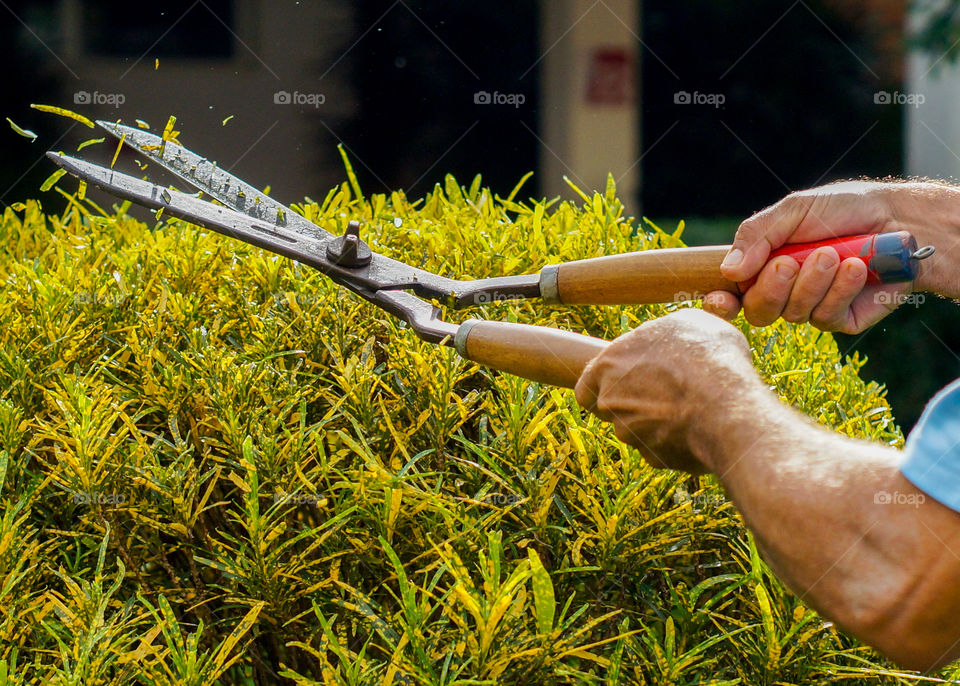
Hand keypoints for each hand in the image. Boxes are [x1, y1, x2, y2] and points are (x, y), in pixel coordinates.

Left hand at [575, 309, 759, 474]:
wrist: (729, 408)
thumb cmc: (710, 357)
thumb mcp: (689, 323)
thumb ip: (665, 332)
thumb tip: (672, 335)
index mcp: (607, 363)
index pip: (586, 385)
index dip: (603, 386)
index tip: (622, 385)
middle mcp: (609, 400)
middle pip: (611, 407)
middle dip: (632, 404)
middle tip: (664, 394)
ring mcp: (628, 431)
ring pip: (636, 429)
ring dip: (656, 421)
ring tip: (693, 406)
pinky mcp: (652, 456)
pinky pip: (661, 448)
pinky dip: (676, 441)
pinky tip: (700, 426)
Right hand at [703, 181, 947, 333]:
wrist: (899, 220)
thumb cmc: (844, 210)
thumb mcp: (793, 210)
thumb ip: (756, 236)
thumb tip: (727, 270)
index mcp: (764, 266)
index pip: (731, 295)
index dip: (720, 303)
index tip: (721, 298)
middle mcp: (784, 292)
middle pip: (758, 311)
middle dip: (772, 287)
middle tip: (790, 262)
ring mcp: (813, 308)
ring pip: (793, 314)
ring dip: (812, 282)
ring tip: (835, 254)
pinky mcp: (842, 320)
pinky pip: (827, 317)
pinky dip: (839, 290)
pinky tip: (855, 269)